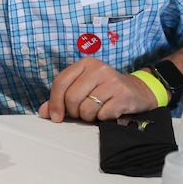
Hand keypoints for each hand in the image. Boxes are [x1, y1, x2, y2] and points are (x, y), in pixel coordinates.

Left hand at [38, 57, 156, 122]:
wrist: (138, 92)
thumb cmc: (105, 91)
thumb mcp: (82, 88)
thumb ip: (61, 99)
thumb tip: (44, 112)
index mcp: (85, 64)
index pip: (60, 82)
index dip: (54, 102)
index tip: (54, 116)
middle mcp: (99, 69)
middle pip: (71, 98)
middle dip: (73, 112)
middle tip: (82, 113)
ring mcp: (112, 81)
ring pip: (85, 109)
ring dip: (88, 117)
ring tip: (96, 111)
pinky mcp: (124, 95)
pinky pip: (102, 115)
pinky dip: (102, 119)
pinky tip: (109, 111)